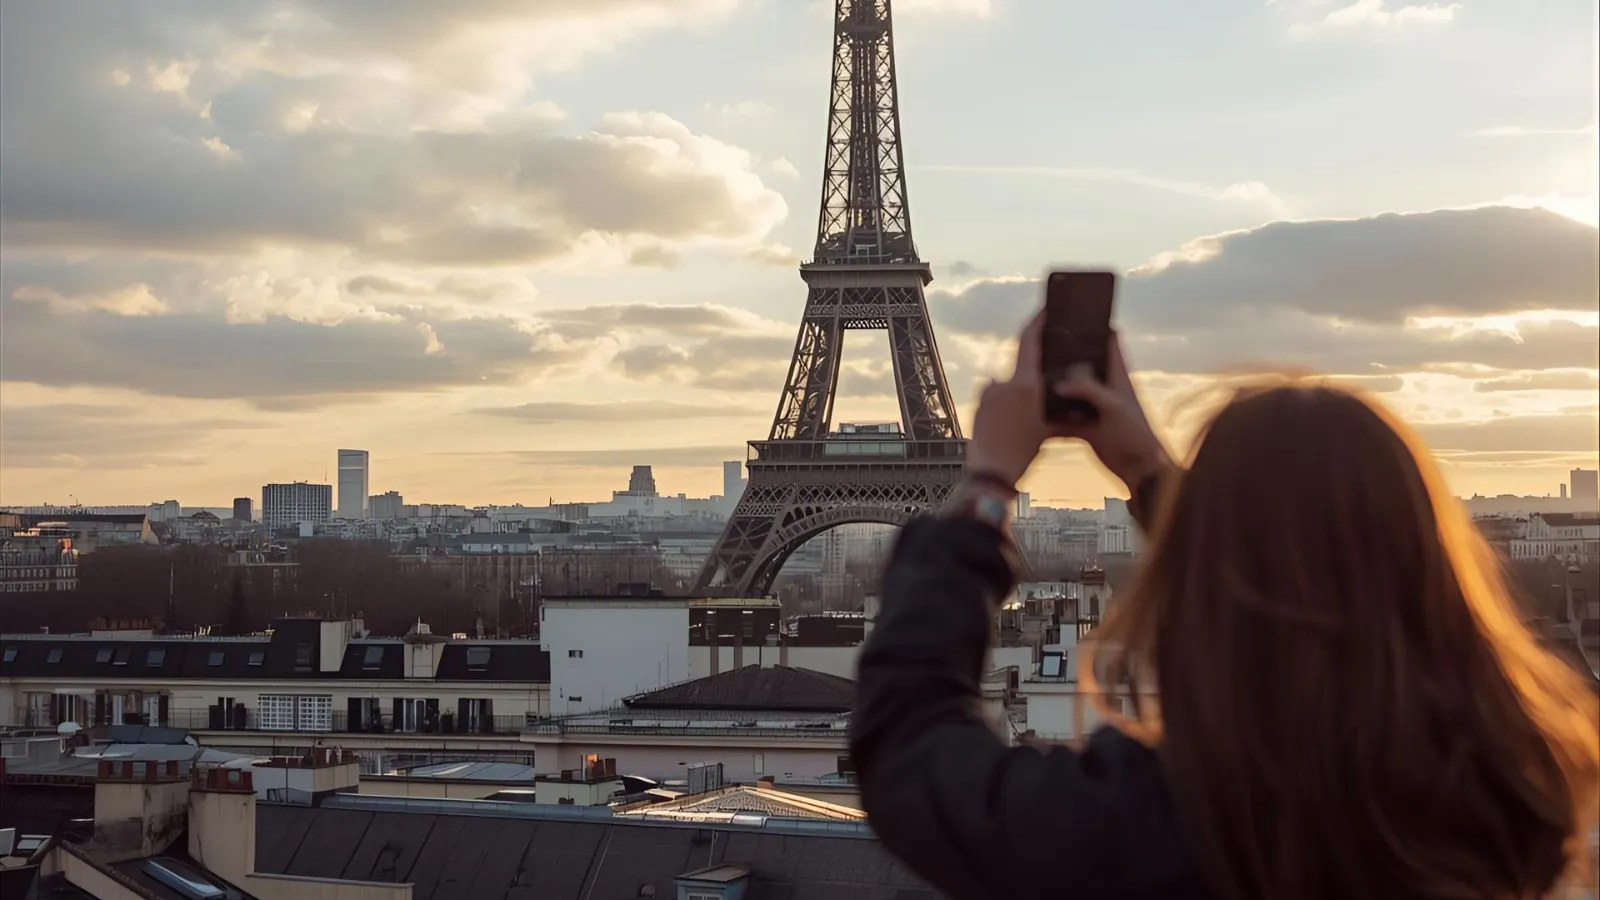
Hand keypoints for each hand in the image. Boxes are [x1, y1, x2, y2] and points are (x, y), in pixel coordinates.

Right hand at [966, 311, 1171, 488]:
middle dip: (1065, 355)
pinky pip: (1064, 418)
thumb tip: (1059, 384)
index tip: (1076, 312)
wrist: (1142, 473)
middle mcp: (1106, 389)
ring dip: (1055, 388)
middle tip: (1041, 343)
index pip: (1109, 341)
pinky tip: (1034, 414)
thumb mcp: (1114, 408)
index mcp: (1118, 376)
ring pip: (1070, 392)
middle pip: (1084, 364)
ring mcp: (1095, 409)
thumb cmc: (1137, 436)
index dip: (1096, 325)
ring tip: (1030, 376)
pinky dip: (1052, 417)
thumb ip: (1088, 391)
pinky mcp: (1086, 428)